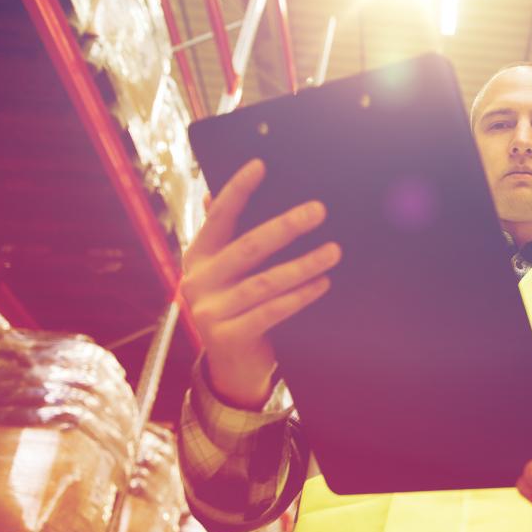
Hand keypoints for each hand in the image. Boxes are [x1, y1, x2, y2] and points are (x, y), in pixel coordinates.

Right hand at [181, 159, 339, 408]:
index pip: (218, 217)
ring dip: (303, 264)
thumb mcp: (226, 271)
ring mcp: (210, 310)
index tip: (260, 165)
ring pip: (265, 282)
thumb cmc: (237, 306)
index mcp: (198, 256)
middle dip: (286, 227)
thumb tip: (215, 190)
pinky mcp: (228, 336)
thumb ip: (225, 234)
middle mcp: (198, 280)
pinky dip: (300, 296)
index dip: (237, 190)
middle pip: (248, 247)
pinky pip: (272, 311)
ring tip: (334, 251)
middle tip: (319, 210)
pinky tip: (323, 283)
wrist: (231, 367)